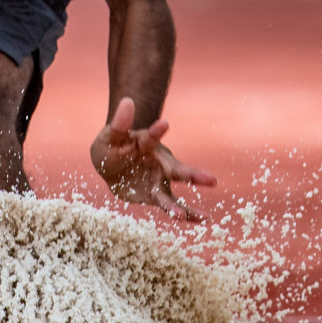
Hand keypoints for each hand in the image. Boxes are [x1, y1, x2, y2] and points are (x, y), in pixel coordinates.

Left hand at [89, 97, 215, 220]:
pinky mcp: (158, 194)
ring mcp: (161, 179)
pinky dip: (187, 214)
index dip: (157, 131)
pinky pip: (172, 206)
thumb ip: (119, 124)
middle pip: (177, 169)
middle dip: (193, 175)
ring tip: (204, 216)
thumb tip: (126, 101)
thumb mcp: (110, 137)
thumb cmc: (111, 148)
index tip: (164, 123)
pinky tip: (202, 221)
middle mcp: (160, 161)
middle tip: (211, 180)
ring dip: (188, 205)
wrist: (112, 166)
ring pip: (177, 194)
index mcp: (147, 143)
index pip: (152, 136)